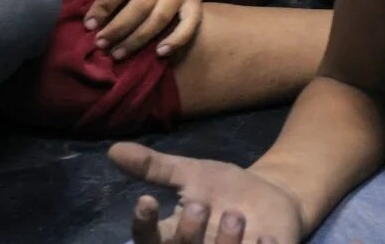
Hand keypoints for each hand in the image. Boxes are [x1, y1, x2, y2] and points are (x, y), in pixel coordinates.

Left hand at [85, 0, 203, 59]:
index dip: (102, 9)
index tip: (89, 26)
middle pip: (139, 7)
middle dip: (118, 29)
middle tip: (101, 44)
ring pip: (159, 19)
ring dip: (137, 40)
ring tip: (118, 53)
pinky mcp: (195, 2)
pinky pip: (190, 24)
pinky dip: (176, 40)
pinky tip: (160, 53)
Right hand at [112, 143, 305, 243]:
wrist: (271, 198)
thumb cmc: (222, 188)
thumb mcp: (190, 173)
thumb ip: (154, 167)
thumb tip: (114, 150)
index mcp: (173, 236)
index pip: (146, 240)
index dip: (143, 226)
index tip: (145, 200)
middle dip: (187, 233)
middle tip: (198, 204)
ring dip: (224, 243)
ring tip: (235, 215)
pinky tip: (265, 237)